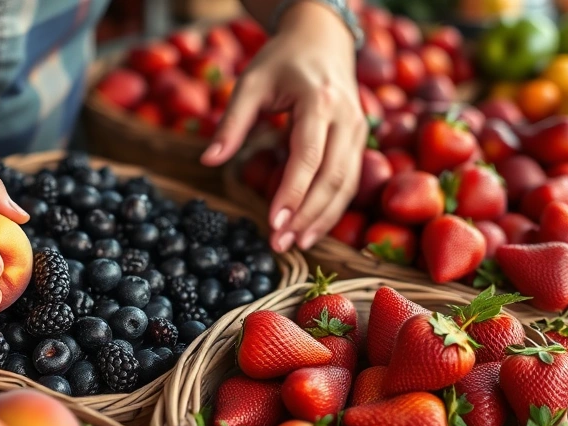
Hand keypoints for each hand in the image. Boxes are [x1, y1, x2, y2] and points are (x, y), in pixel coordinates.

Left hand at [201, 0, 366, 252]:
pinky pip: (350, 181)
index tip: (273, 222)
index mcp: (319, 101)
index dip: (292, 192)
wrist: (322, 39)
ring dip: (323, 219)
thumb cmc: (281, 60)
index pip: (308, 156)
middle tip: (280, 244)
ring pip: (347, 184)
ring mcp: (358, 130)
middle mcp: (346, 117)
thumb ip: (230, 124)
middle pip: (333, 177)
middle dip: (307, 215)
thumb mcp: (250, 83)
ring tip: (296, 244)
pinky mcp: (358, 141)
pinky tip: (312, 229)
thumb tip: (208, 161)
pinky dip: (332, 209)